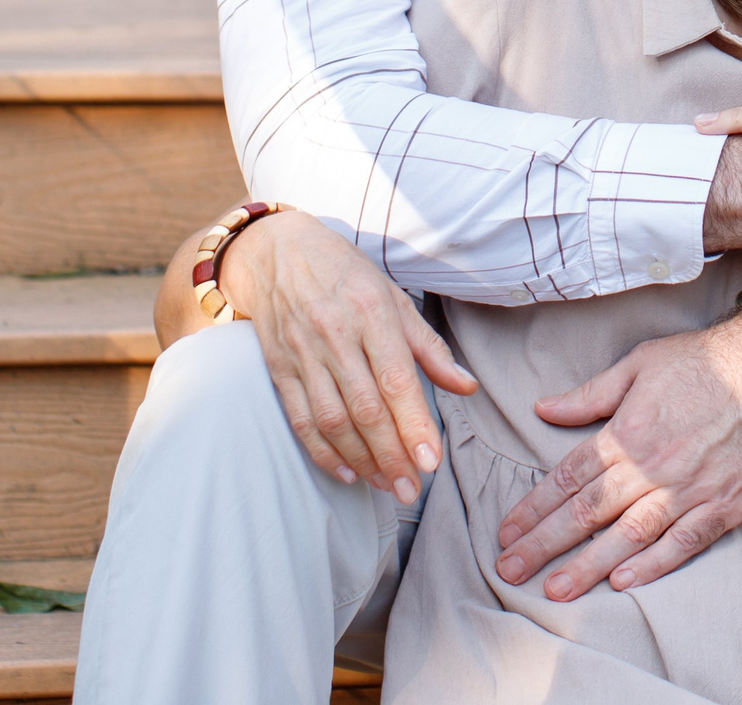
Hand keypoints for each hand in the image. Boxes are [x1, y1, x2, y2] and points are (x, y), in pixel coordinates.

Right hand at [216, 210, 479, 504]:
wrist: (275, 251)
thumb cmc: (346, 274)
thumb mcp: (393, 297)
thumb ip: (429, 347)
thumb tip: (466, 386)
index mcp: (372, 313)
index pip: (397, 380)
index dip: (414, 424)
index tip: (431, 461)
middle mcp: (336, 335)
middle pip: (366, 408)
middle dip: (392, 455)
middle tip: (412, 489)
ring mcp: (303, 354)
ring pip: (333, 420)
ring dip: (361, 460)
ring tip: (387, 485)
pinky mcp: (278, 368)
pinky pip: (300, 419)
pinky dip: (321, 451)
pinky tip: (346, 472)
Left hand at [494, 289, 741, 598]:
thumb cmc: (709, 360)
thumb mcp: (641, 363)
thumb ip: (592, 393)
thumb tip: (544, 407)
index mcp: (626, 432)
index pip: (568, 478)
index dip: (534, 509)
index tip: (506, 532)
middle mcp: (651, 466)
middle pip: (588, 512)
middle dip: (545, 544)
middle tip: (511, 571)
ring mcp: (689, 489)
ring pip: (629, 535)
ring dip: (589, 565)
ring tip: (556, 589)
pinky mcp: (725, 503)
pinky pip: (683, 542)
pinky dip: (653, 564)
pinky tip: (624, 582)